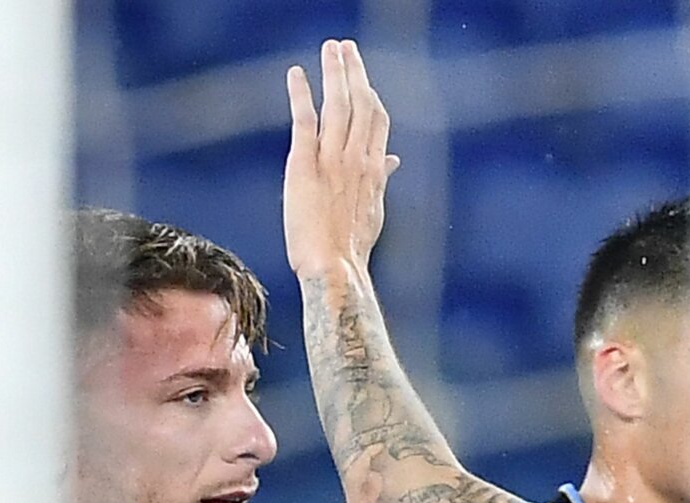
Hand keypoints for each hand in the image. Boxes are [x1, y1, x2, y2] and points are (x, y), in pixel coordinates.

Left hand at [284, 39, 397, 282]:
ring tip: (330, 49)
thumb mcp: (373, 212)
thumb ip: (381, 180)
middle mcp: (357, 159)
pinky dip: (301, 94)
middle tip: (345, 47)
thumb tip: (393, 161)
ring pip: (338, 105)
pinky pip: (305, 121)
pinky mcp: (305, 166)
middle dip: (354, 71)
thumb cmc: (351, 249)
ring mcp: (332, 160)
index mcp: (374, 170)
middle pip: (360, 103)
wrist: (335, 269)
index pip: (376, 120)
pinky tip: (297, 74)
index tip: (362, 75)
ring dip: (334, 72)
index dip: (370, 93)